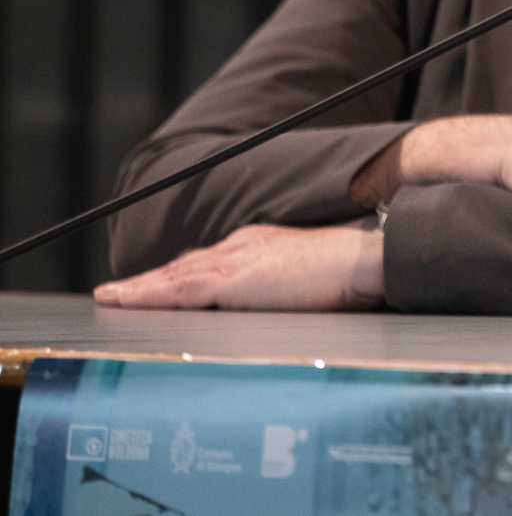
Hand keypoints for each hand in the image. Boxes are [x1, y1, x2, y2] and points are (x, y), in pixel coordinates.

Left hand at [94, 222, 384, 310]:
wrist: (361, 261)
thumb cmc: (347, 271)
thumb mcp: (308, 275)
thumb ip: (283, 285)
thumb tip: (276, 304)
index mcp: (260, 243)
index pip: (209, 261)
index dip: (179, 273)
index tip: (158, 283)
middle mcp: (241, 245)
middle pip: (186, 265)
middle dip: (151, 279)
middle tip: (117, 292)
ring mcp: (235, 259)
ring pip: (175, 275)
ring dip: (141, 287)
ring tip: (112, 297)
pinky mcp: (232, 279)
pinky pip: (179, 289)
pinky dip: (150, 294)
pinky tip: (129, 299)